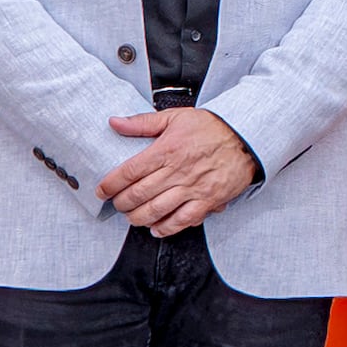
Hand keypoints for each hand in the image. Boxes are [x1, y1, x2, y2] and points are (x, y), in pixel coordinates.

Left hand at [98, 105, 260, 235]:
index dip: (111, 184)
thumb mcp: (175, 117)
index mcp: (166, 150)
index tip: (102, 191)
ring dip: (138, 218)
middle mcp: (177, 171)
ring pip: (156, 211)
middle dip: (121, 204)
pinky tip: (156, 228)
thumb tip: (115, 122)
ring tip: (132, 216)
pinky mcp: (207, 201)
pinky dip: (165, 228)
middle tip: (117, 204)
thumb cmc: (211, 127)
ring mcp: (192, 188)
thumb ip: (142, 122)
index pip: (129, 171)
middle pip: (138, 194)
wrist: (245, 137)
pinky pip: (181, 221)